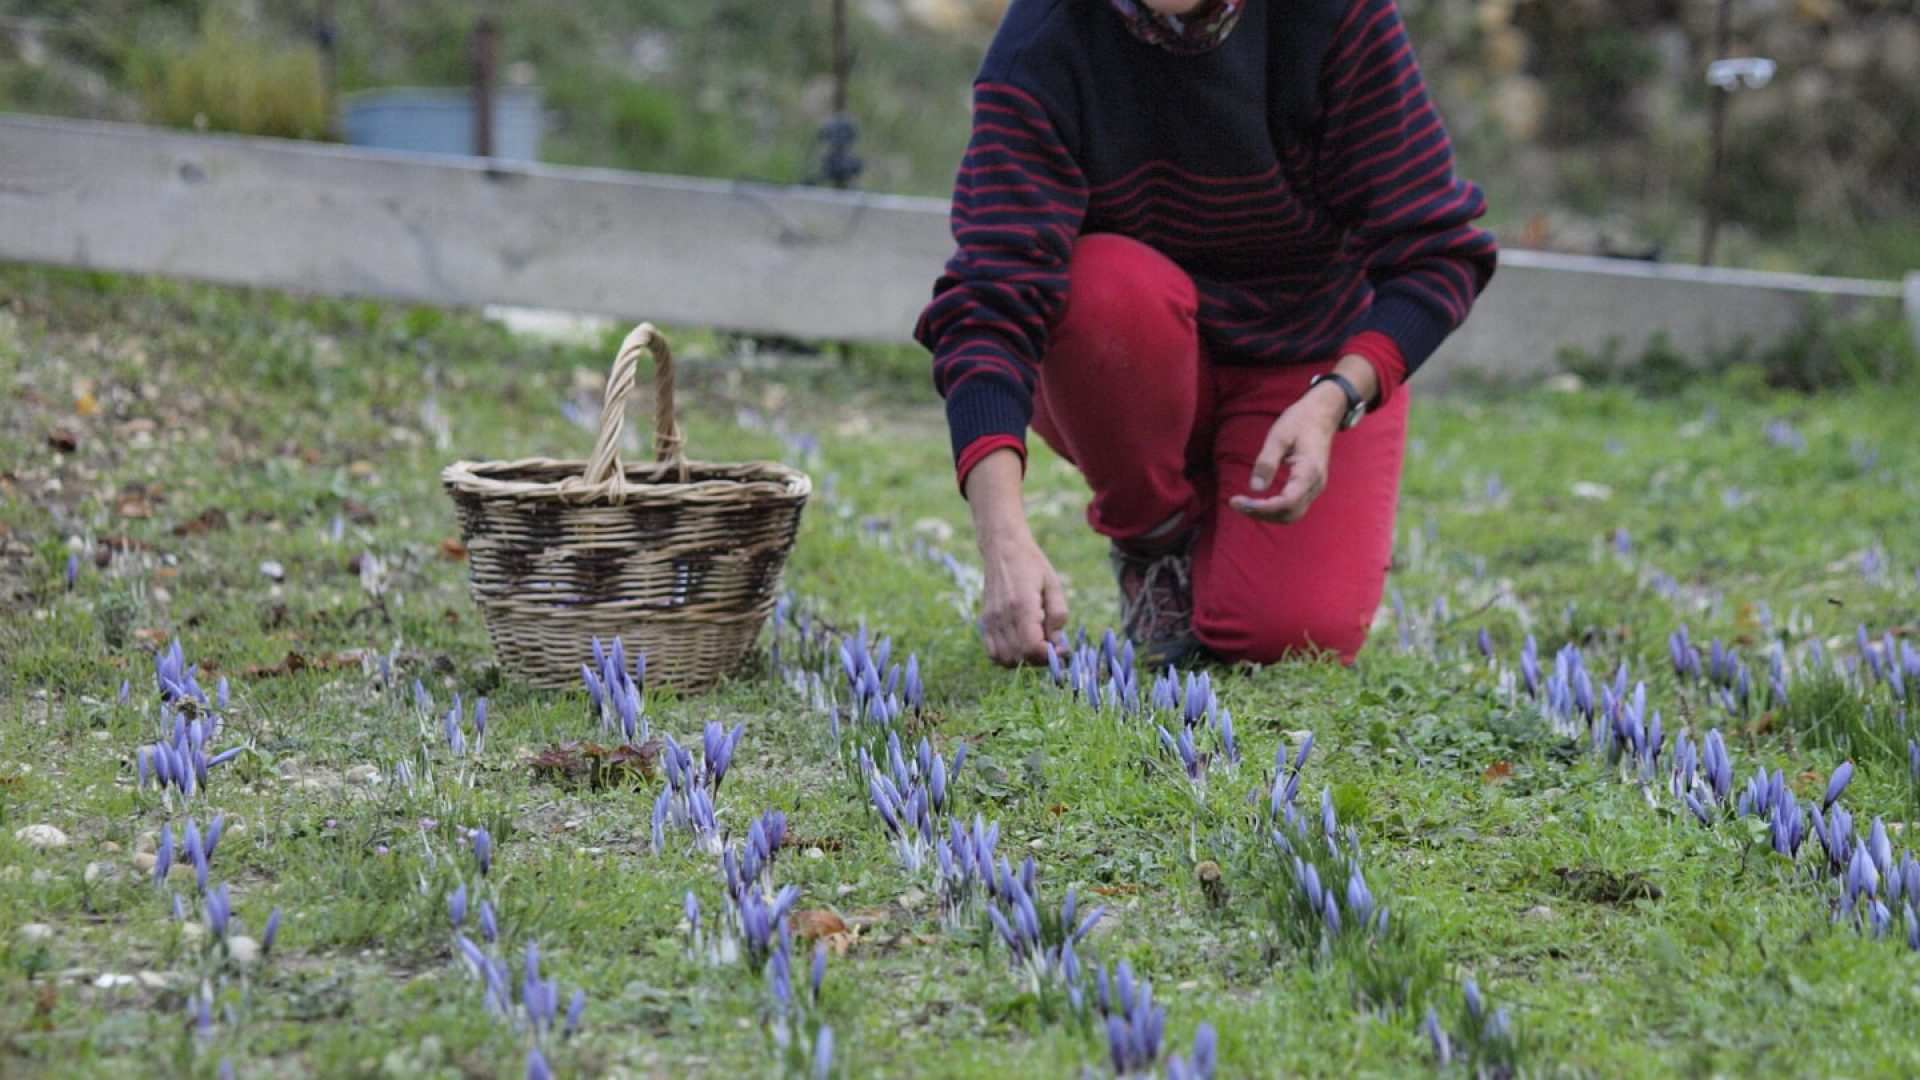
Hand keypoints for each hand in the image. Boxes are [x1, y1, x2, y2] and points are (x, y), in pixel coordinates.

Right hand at [964, 447, 1068, 665]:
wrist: (1002, 548)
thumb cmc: (1032, 564)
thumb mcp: (1053, 585)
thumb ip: (1057, 615)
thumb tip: (1057, 644)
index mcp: (1021, 604)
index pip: (1032, 646)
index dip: (1048, 655)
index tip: (1060, 649)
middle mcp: (1002, 615)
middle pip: (1019, 656)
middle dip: (1039, 659)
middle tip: (1051, 647)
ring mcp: (990, 620)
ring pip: (1005, 659)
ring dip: (1023, 660)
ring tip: (1036, 645)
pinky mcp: (984, 621)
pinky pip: (992, 653)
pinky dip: (1007, 657)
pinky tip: (1020, 645)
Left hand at [1229, 355, 1378, 522]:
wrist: (1322, 414)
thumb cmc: (1300, 421)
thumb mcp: (1278, 436)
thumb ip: (1267, 462)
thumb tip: (1255, 489)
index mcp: (1309, 471)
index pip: (1287, 502)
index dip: (1262, 508)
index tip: (1238, 502)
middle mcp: (1315, 484)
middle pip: (1289, 514)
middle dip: (1261, 514)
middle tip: (1236, 503)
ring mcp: (1314, 488)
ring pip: (1291, 515)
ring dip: (1266, 514)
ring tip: (1243, 503)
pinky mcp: (1309, 488)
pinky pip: (1293, 507)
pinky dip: (1273, 509)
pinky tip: (1256, 502)